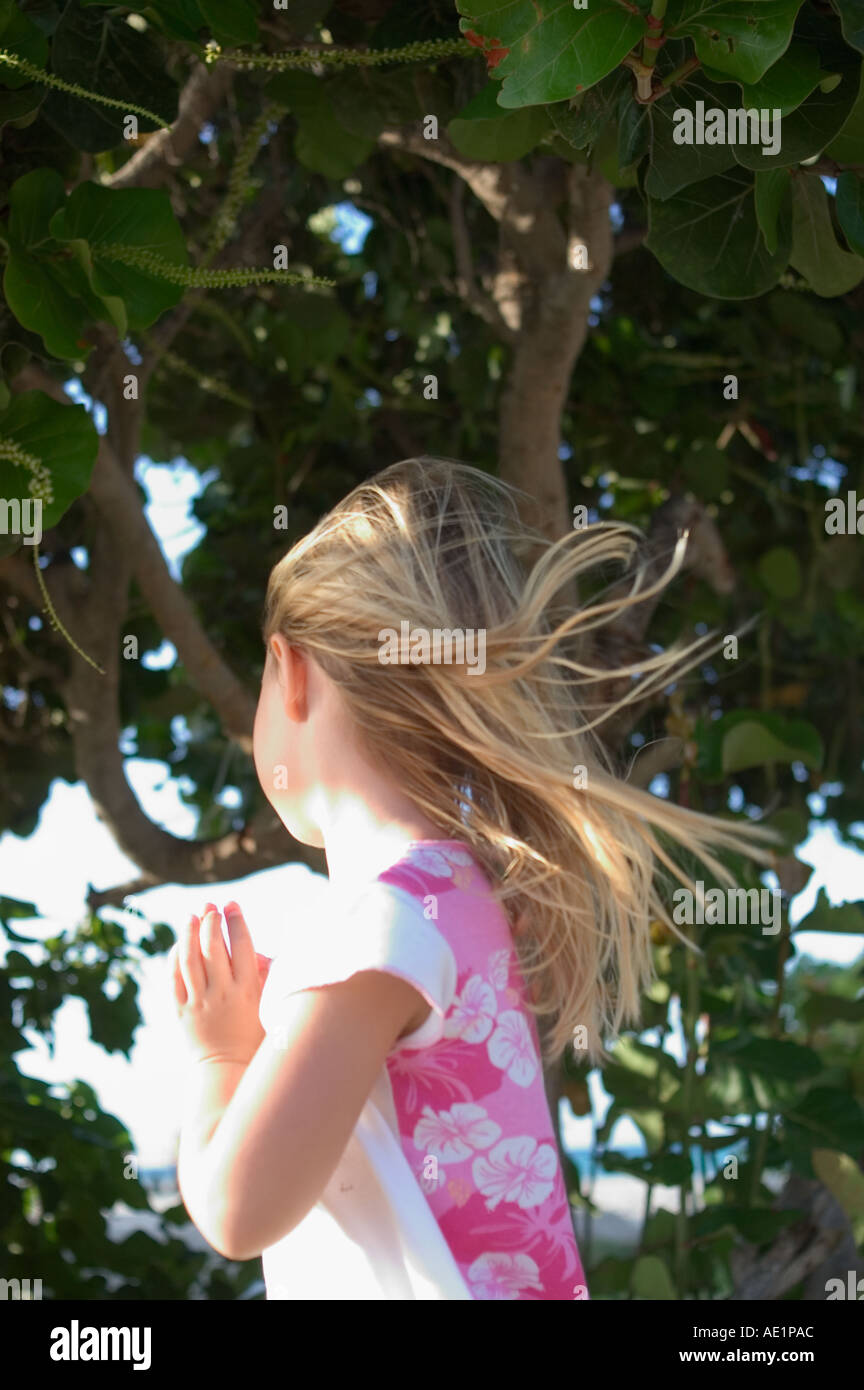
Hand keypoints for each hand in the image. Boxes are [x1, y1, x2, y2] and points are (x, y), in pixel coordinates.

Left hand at [170, 900, 272, 1066]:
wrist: (226, 1068)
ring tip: (191, 915)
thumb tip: (258, 953)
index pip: (242, 946)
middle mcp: (222, 994)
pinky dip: (175, 957)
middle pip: (213, 948)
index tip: (232, 905)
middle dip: (211, 921)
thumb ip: (264, 976)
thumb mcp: (267, 1004)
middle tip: (211, 907)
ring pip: (189, 959)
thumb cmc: (253, 1034)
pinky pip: (173, 978)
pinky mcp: (181, 1010)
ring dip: (189, 933)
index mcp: (247, 991)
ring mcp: (198, 1002)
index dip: (236, 921)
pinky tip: (179, 943)